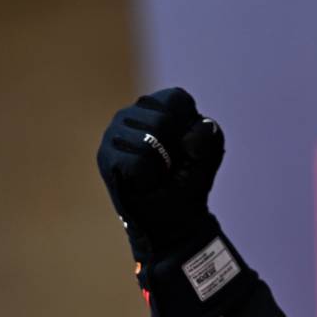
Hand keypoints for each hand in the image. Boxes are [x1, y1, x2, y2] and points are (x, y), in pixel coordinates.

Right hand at [96, 87, 223, 259]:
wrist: (175, 217)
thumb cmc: (189, 178)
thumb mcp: (210, 152)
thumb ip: (209, 134)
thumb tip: (186, 140)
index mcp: (156, 104)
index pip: (178, 100)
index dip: (190, 127)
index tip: (186, 147)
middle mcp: (130, 113)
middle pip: (164, 120)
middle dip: (176, 149)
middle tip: (170, 165)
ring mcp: (113, 134)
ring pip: (149, 140)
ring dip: (162, 165)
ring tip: (156, 173)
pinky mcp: (105, 158)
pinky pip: (137, 162)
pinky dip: (148, 178)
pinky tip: (143, 182)